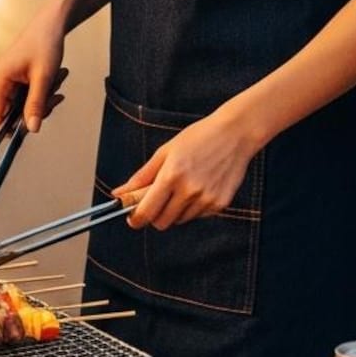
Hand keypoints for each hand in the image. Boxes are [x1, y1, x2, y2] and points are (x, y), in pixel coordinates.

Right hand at [0, 10, 68, 133]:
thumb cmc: (45, 42)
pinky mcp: (13, 79)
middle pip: (11, 113)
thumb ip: (36, 104)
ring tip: (57, 79)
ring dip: (42, 99)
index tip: (29, 130)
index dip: (8, 129)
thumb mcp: (44, 77)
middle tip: (55, 96)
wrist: (51, 23)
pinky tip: (54, 80)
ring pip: (21, 105)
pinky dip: (41, 92)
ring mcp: (4, 80)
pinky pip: (25, 96)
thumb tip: (32, 129)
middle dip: (35, 109)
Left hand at [120, 108, 255, 229]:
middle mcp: (189, 190)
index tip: (132, 217)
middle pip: (162, 222)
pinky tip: (200, 186)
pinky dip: (194, 207)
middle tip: (158, 199)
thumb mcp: (166, 151)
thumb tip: (120, 193)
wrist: (235, 134)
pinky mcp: (220, 204)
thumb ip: (142, 176)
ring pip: (180, 220)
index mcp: (172, 175)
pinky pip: (198, 216)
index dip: (136, 218)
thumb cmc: (199, 138)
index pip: (147, 212)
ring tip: (183, 186)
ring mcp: (206, 199)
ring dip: (175, 210)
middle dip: (155, 214)